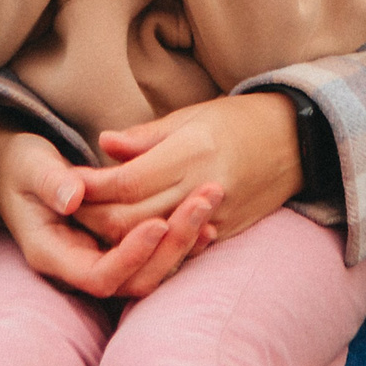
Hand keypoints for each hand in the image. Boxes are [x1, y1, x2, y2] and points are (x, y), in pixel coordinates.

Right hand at [0, 96, 220, 298]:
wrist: (19, 168)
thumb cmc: (22, 165)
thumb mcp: (29, 166)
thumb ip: (49, 181)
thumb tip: (73, 196)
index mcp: (52, 254)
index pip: (99, 276)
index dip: (132, 255)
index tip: (159, 222)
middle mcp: (79, 266)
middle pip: (133, 281)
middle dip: (171, 248)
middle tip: (202, 204)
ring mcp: (100, 260)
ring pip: (149, 273)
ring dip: (183, 243)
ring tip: (210, 204)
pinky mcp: (117, 248)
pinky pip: (154, 256)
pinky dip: (181, 240)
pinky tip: (207, 215)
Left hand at [73, 92, 304, 245]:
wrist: (297, 142)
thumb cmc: (239, 120)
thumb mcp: (192, 115)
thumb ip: (146, 137)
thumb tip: (103, 144)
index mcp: (191, 153)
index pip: (127, 182)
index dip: (92, 186)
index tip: (68, 182)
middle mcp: (202, 188)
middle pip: (131, 220)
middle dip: (93, 217)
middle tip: (69, 208)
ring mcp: (215, 217)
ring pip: (150, 241)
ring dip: (115, 237)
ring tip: (91, 223)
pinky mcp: (223, 233)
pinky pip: (177, 250)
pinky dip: (149, 246)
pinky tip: (128, 238)